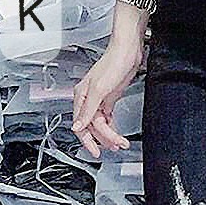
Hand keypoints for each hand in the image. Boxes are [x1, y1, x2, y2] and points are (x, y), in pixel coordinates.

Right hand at [71, 39, 142, 157]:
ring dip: (110, 134)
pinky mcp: (110, 97)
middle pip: (92, 126)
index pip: (81, 125)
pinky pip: (107, 117)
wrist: (128, 51)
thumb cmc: (114, 63)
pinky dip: (111, 126)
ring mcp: (99, 98)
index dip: (88, 141)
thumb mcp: (99, 88)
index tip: (96, 152)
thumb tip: (77, 126)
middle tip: (116, 147)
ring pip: (100, 124)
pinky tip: (116, 132)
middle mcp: (88, 98)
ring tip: (120, 142)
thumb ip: (88, 109)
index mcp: (81, 96)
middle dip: (104, 139)